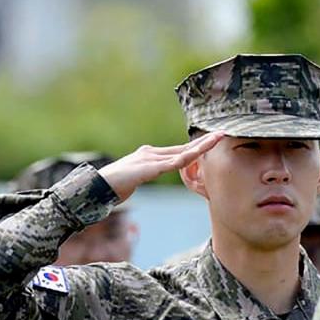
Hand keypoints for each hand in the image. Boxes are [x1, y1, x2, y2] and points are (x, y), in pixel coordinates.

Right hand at [98, 132, 223, 201]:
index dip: (197, 146)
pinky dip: (184, 159)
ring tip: (216, 140)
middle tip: (222, 134)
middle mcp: (151, 153)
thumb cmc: (114, 185)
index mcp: (150, 155)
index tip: (213, 141)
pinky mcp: (146, 169)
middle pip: (183, 147)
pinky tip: (196, 154)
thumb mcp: (135, 178)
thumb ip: (147, 173)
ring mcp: (149, 159)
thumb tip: (151, 174)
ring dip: (200, 147)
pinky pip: (170, 164)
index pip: (178, 150)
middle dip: (204, 142)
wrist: (97, 185)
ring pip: (181, 153)